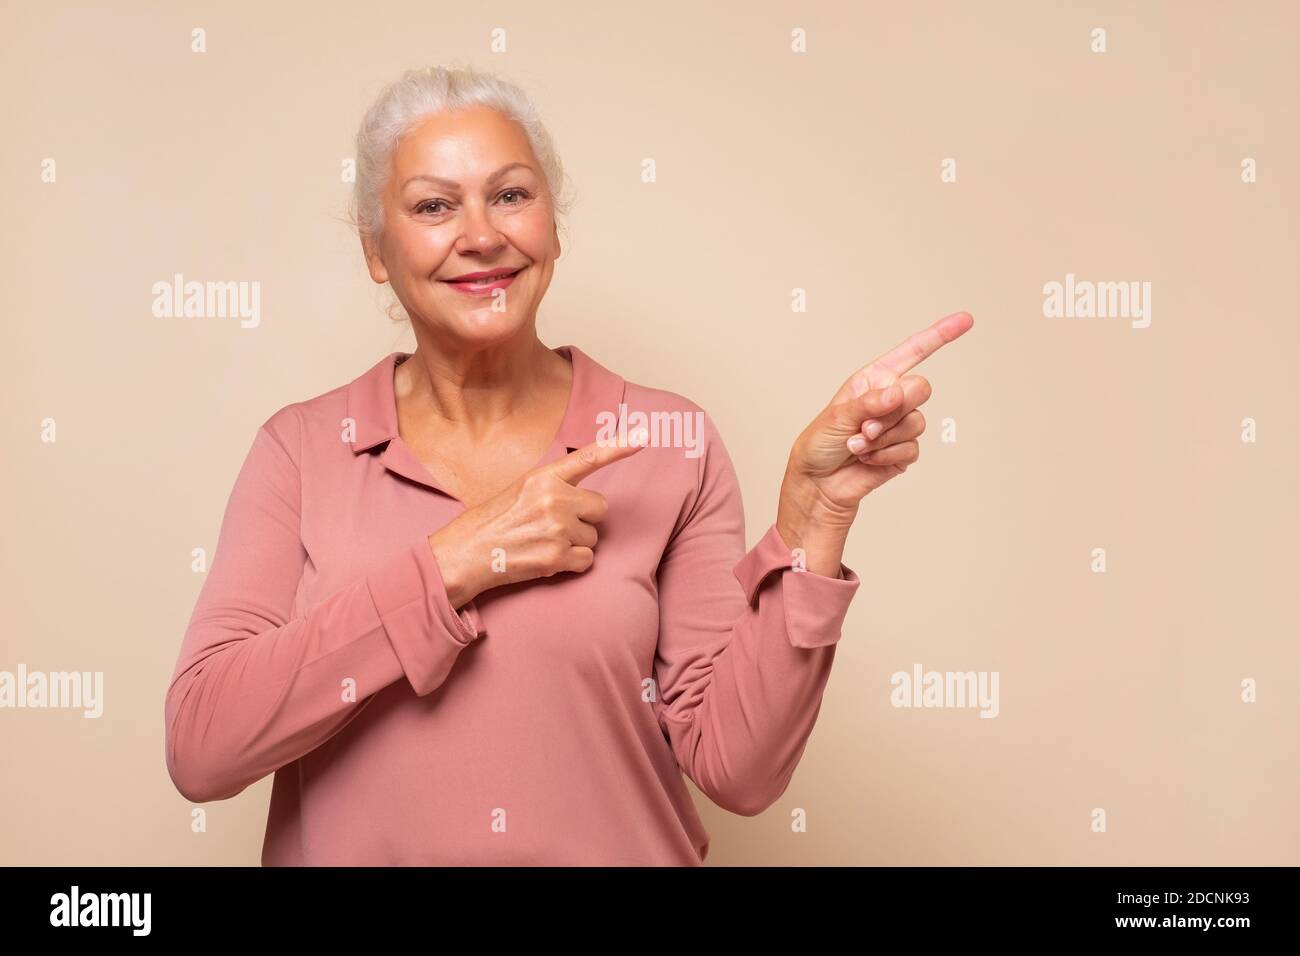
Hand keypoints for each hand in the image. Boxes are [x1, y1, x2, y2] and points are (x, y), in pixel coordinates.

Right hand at [427, 429, 648, 606]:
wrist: (464, 555)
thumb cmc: (492, 522)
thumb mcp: (520, 490)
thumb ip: (553, 487)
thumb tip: (584, 499)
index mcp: (543, 476)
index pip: (588, 457)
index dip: (619, 446)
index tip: (645, 437)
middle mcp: (554, 499)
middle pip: (600, 507)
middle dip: (585, 518)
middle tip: (554, 526)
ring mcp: (557, 529)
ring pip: (594, 537)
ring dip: (576, 543)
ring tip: (543, 543)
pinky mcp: (556, 557)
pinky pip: (587, 560)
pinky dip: (572, 564)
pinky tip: (547, 559)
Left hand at [780, 311, 974, 541]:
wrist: (818, 484)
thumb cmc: (818, 445)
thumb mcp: (836, 417)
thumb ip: (869, 403)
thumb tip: (898, 392)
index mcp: (874, 379)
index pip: (912, 352)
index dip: (940, 335)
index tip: (966, 320)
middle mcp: (890, 398)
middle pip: (920, 389)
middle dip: (895, 409)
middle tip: (865, 426)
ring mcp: (899, 425)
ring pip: (916, 423)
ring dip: (884, 437)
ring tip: (857, 445)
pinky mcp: (903, 452)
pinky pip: (911, 449)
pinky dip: (886, 455)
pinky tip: (866, 459)